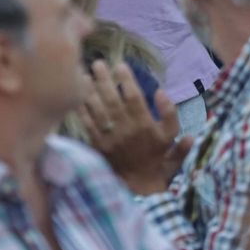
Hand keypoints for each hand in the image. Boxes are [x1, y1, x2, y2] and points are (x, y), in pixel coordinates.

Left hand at [80, 60, 192, 195]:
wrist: (139, 185)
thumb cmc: (158, 158)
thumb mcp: (172, 137)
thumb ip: (170, 114)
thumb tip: (162, 92)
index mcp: (144, 125)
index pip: (133, 97)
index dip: (126, 80)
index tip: (120, 65)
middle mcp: (125, 129)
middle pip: (112, 99)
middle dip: (104, 80)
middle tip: (97, 64)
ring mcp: (109, 137)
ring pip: (97, 109)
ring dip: (89, 91)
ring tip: (82, 74)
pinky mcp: (97, 145)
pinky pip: (87, 124)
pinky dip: (81, 109)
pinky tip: (77, 96)